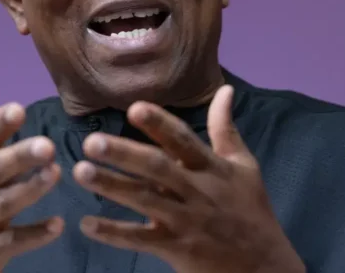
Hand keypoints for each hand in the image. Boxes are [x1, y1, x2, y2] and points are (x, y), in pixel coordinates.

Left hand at [73, 85, 304, 272]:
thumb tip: (225, 89)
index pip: (183, 141)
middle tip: (91, 142)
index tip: (134, 108)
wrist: (264, 268)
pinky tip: (86, 223)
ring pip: (144, 201)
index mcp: (212, 168)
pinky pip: (140, 240)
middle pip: (157, 169)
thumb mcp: (244, 166)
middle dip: (125, 155)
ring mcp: (185, 221)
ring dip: (111, 186)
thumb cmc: (251, 211)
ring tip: (80, 172)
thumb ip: (226, 129)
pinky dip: (113, 232)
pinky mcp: (176, 248)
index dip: (159, 124)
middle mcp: (197, 191)